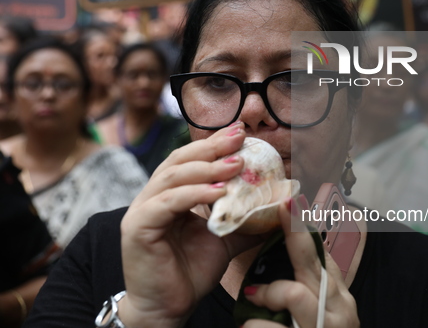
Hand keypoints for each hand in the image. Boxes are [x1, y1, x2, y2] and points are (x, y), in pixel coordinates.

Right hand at [117, 123, 263, 327]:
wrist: (168, 309)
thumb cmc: (191, 272)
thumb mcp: (224, 239)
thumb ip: (244, 220)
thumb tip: (276, 206)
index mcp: (169, 195)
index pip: (190, 160)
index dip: (213, 144)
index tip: (240, 133)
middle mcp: (152, 197)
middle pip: (180, 161)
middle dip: (211, 146)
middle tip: (239, 136)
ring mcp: (141, 210)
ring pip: (173, 177)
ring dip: (206, 168)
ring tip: (235, 164)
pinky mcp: (137, 227)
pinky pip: (167, 203)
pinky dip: (193, 194)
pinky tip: (218, 192)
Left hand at [242, 198, 359, 327]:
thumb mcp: (323, 312)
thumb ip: (309, 286)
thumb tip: (290, 251)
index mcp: (338, 296)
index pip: (320, 253)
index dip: (304, 227)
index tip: (292, 202)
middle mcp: (337, 308)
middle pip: (311, 261)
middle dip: (295, 233)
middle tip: (283, 207)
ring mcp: (324, 325)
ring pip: (292, 293)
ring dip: (266, 295)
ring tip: (252, 303)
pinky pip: (270, 327)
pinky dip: (255, 325)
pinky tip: (251, 327)